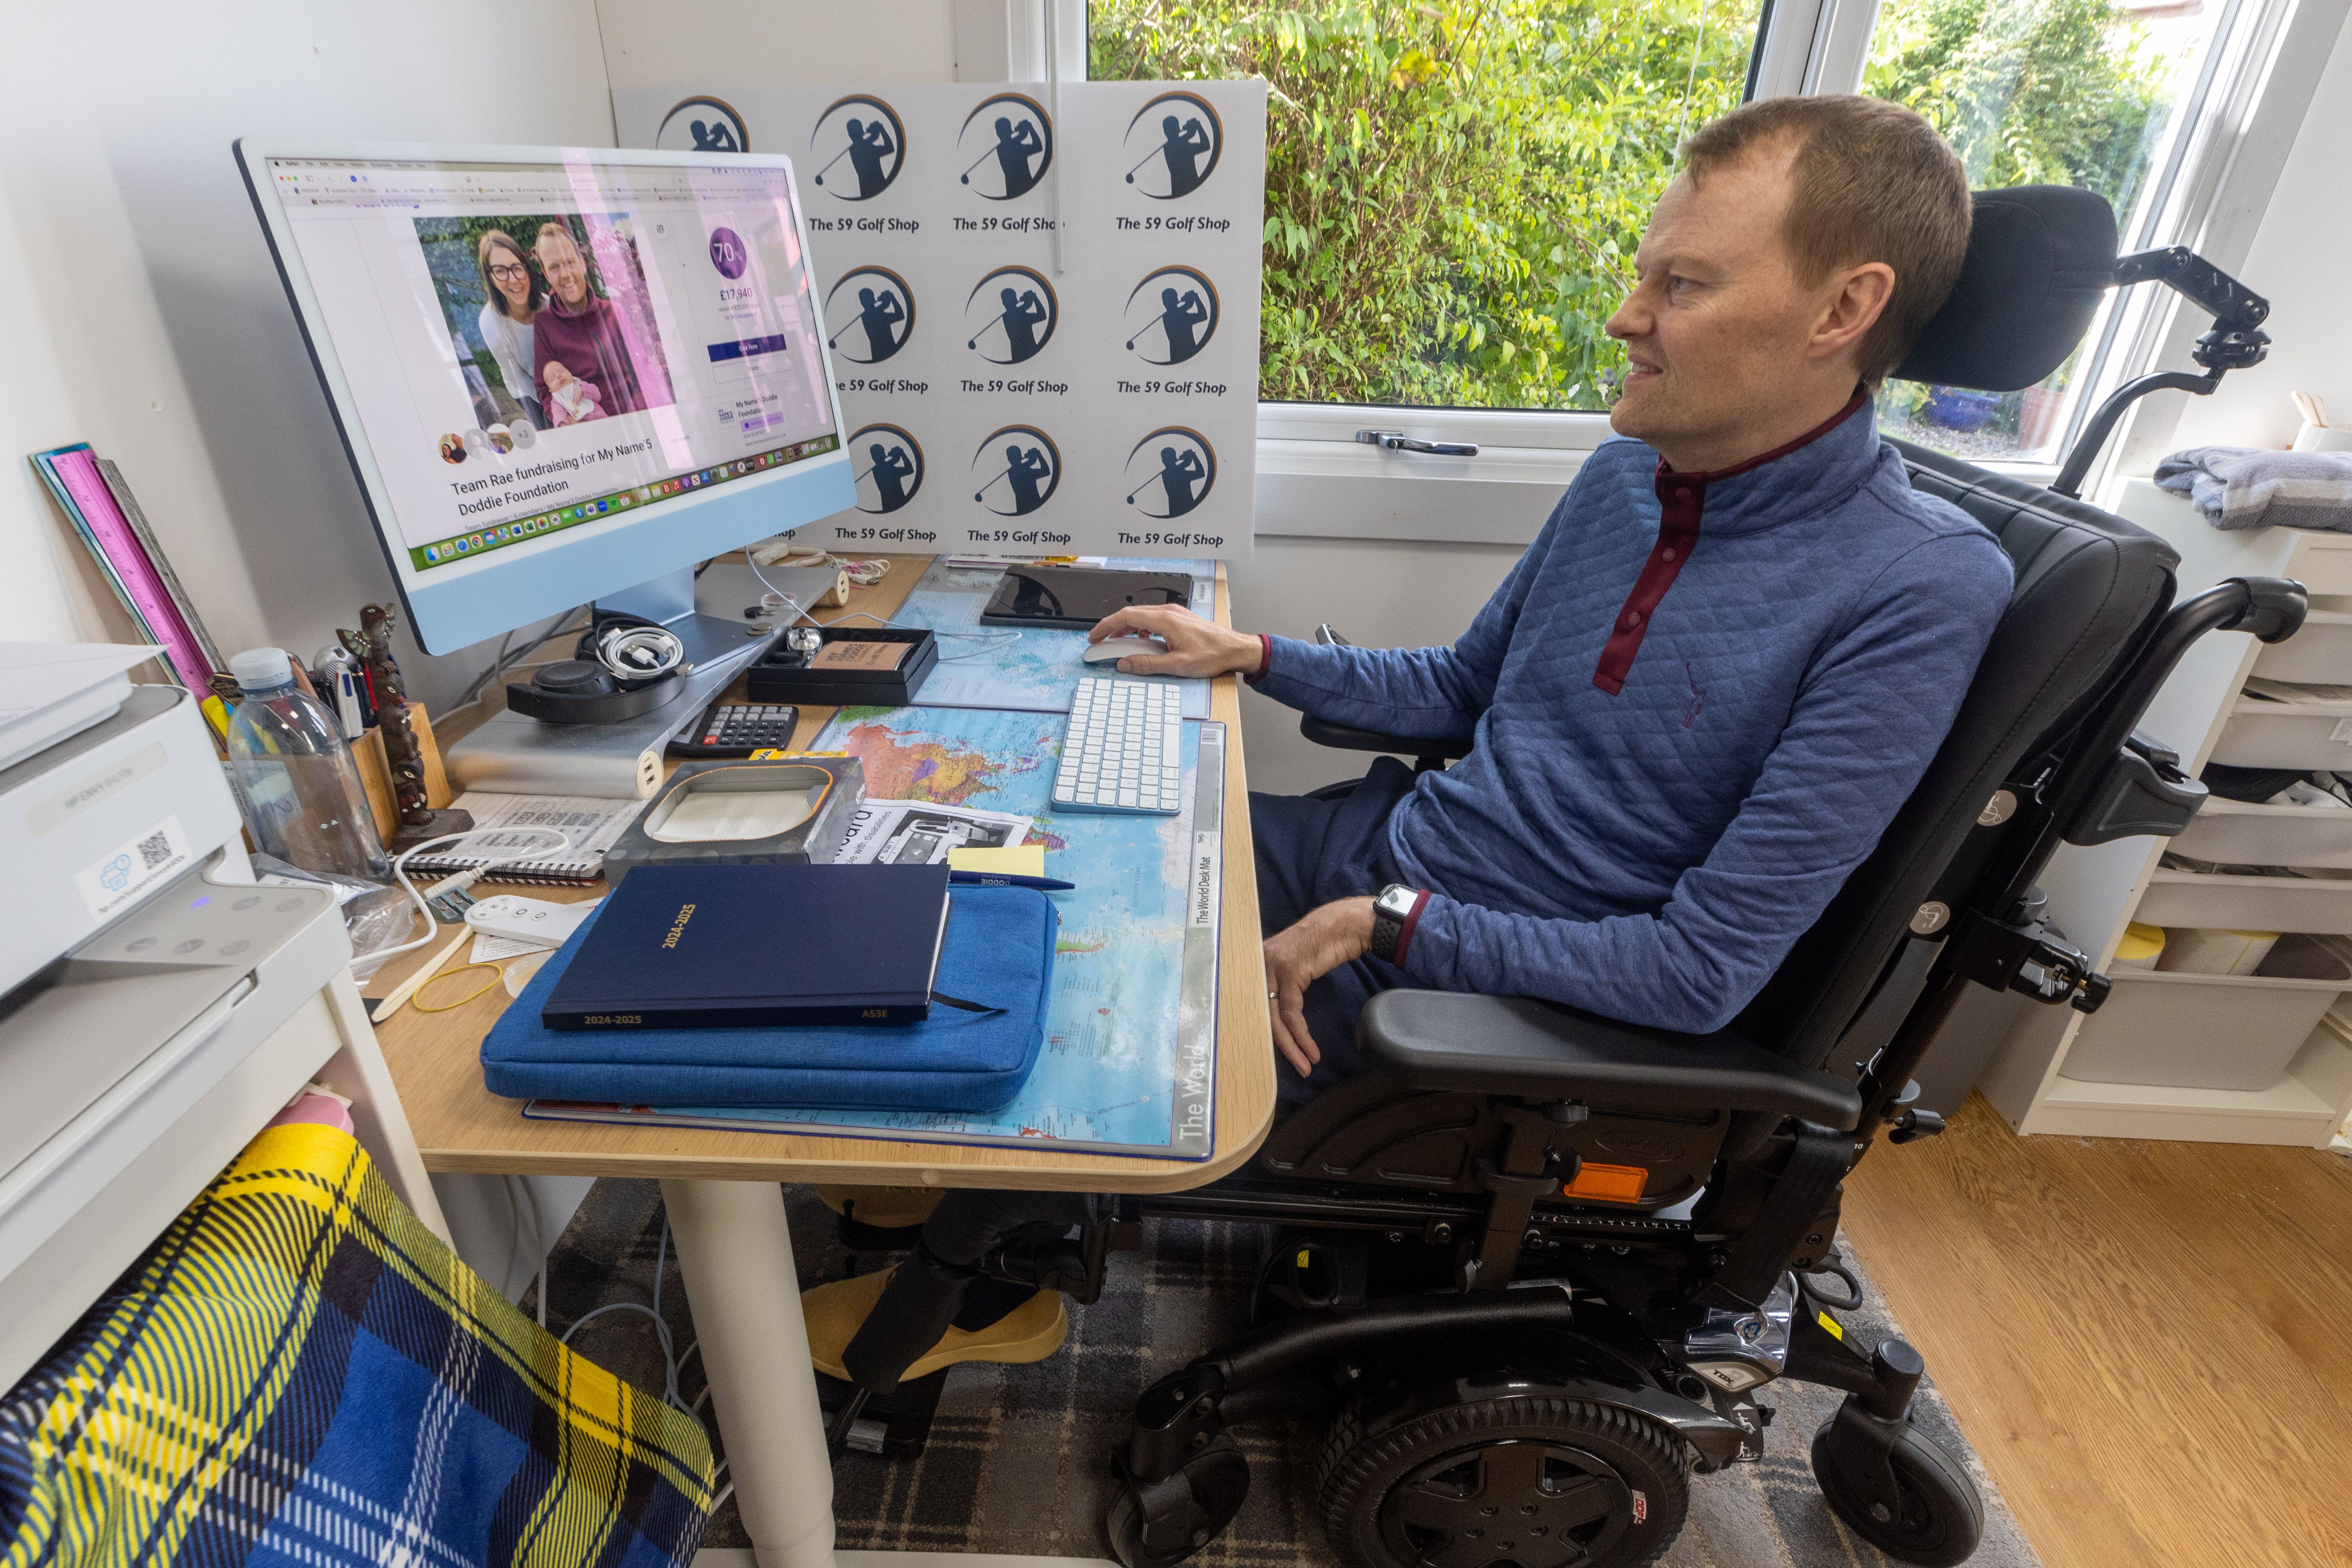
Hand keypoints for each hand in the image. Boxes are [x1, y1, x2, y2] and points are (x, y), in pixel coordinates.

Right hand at [1088, 604, 1261, 677]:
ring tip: (1119, 643)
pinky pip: (1153, 619)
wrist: (1235, 649)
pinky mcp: (1179, 619)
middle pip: (1131, 614)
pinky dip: (1141, 628)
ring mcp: (1174, 613)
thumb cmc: (1212, 655)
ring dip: (1127, 629)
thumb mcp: (1176, 665)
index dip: (1106, 626)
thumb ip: (1147, 664)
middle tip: (1101, 641)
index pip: (1126, 617)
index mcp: (1164, 620)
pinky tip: (1142, 641)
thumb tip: (1125, 663)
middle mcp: (1168, 612)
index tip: (1095, 636)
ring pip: (1142, 616)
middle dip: (1113, 628)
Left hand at [1263, 897, 1374, 1077]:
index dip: (1266, 1033)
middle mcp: (1258, 962)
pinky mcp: (1289, 970)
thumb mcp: (1296, 965)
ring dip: (1292, 1046)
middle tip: (1295, 1067)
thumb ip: (1282, 983)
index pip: (1254, 1005)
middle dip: (1278, 1045)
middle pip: (1261, 1013)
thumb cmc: (1325, 945)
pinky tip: (1311, 1049)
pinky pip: (1292, 1011)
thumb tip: (1276, 1012)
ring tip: (1305, 1065)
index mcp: (1256, 963)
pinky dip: (1301, 1034)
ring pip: (1275, 1016)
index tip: (1280, 1054)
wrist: (1345, 925)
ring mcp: (1272, 964)